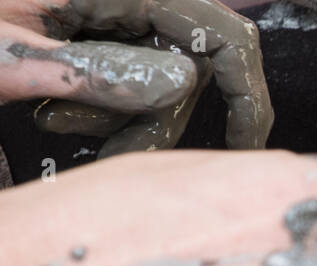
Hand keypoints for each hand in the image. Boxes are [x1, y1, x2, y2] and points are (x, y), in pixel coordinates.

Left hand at [0, 0, 270, 153]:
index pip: (223, 34)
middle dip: (158, 121)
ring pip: (156, 84)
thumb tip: (182, 83)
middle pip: (190, 70)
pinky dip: (100, 109)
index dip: (247, 91)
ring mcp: (104, 15)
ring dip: (119, 120)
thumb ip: (96, 68)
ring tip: (54, 123)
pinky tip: (55, 112)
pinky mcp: (87, 36)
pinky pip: (123, 81)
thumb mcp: (5, 54)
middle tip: (108, 154)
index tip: (246, 145)